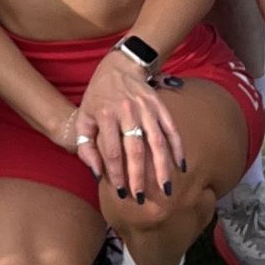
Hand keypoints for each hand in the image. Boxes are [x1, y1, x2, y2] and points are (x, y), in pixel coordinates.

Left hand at [63, 53, 184, 200]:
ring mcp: (146, 108)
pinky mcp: (159, 105)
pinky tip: (181, 166)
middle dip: (139, 176)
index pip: (113, 151)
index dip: (117, 174)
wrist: (119, 66)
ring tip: (165, 189)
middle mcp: (127, 112)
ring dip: (162, 167)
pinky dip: (178, 148)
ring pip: (157, 142)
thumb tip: (96, 172)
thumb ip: (85, 146)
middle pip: (135, 149)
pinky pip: (171, 129)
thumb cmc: (98, 96)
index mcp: (105, 115)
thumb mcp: (83, 117)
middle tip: (141, 198)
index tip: (120, 191)